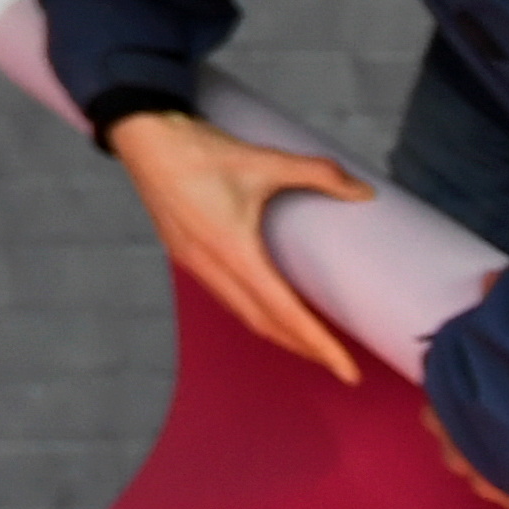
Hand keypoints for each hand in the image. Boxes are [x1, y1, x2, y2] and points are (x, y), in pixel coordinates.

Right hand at [104, 110, 371, 385]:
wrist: (143, 137)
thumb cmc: (201, 150)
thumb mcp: (264, 159)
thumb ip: (318, 172)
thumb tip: (365, 191)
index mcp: (233, 251)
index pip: (285, 313)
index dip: (319, 346)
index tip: (347, 372)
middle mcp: (212, 267)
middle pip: (264, 325)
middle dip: (303, 348)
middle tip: (339, 362)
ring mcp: (194, 265)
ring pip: (242, 315)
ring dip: (277, 333)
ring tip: (309, 341)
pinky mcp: (184, 255)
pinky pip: (225, 298)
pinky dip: (253, 314)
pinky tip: (265, 306)